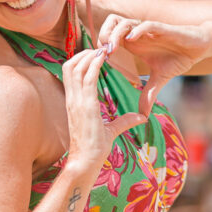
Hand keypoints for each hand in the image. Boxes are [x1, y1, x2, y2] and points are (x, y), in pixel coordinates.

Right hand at [62, 48, 146, 166]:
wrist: (86, 163)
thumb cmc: (94, 149)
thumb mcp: (111, 130)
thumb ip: (124, 121)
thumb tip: (141, 117)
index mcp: (74, 103)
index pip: (71, 73)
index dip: (81, 60)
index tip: (96, 54)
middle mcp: (73, 99)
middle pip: (70, 66)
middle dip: (83, 53)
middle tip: (100, 48)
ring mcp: (77, 102)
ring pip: (76, 68)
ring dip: (89, 56)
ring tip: (102, 49)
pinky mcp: (85, 106)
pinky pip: (87, 79)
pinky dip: (94, 64)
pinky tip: (104, 57)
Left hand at [97, 15, 211, 115]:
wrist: (199, 48)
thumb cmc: (177, 58)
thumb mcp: (160, 78)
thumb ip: (149, 94)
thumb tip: (143, 115)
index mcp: (133, 43)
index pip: (109, 36)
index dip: (101, 46)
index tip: (98, 62)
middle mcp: (138, 33)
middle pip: (111, 23)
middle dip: (103, 35)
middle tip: (103, 54)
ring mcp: (148, 30)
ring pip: (124, 22)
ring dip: (115, 34)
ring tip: (112, 49)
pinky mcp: (162, 28)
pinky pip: (146, 25)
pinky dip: (137, 30)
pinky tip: (131, 39)